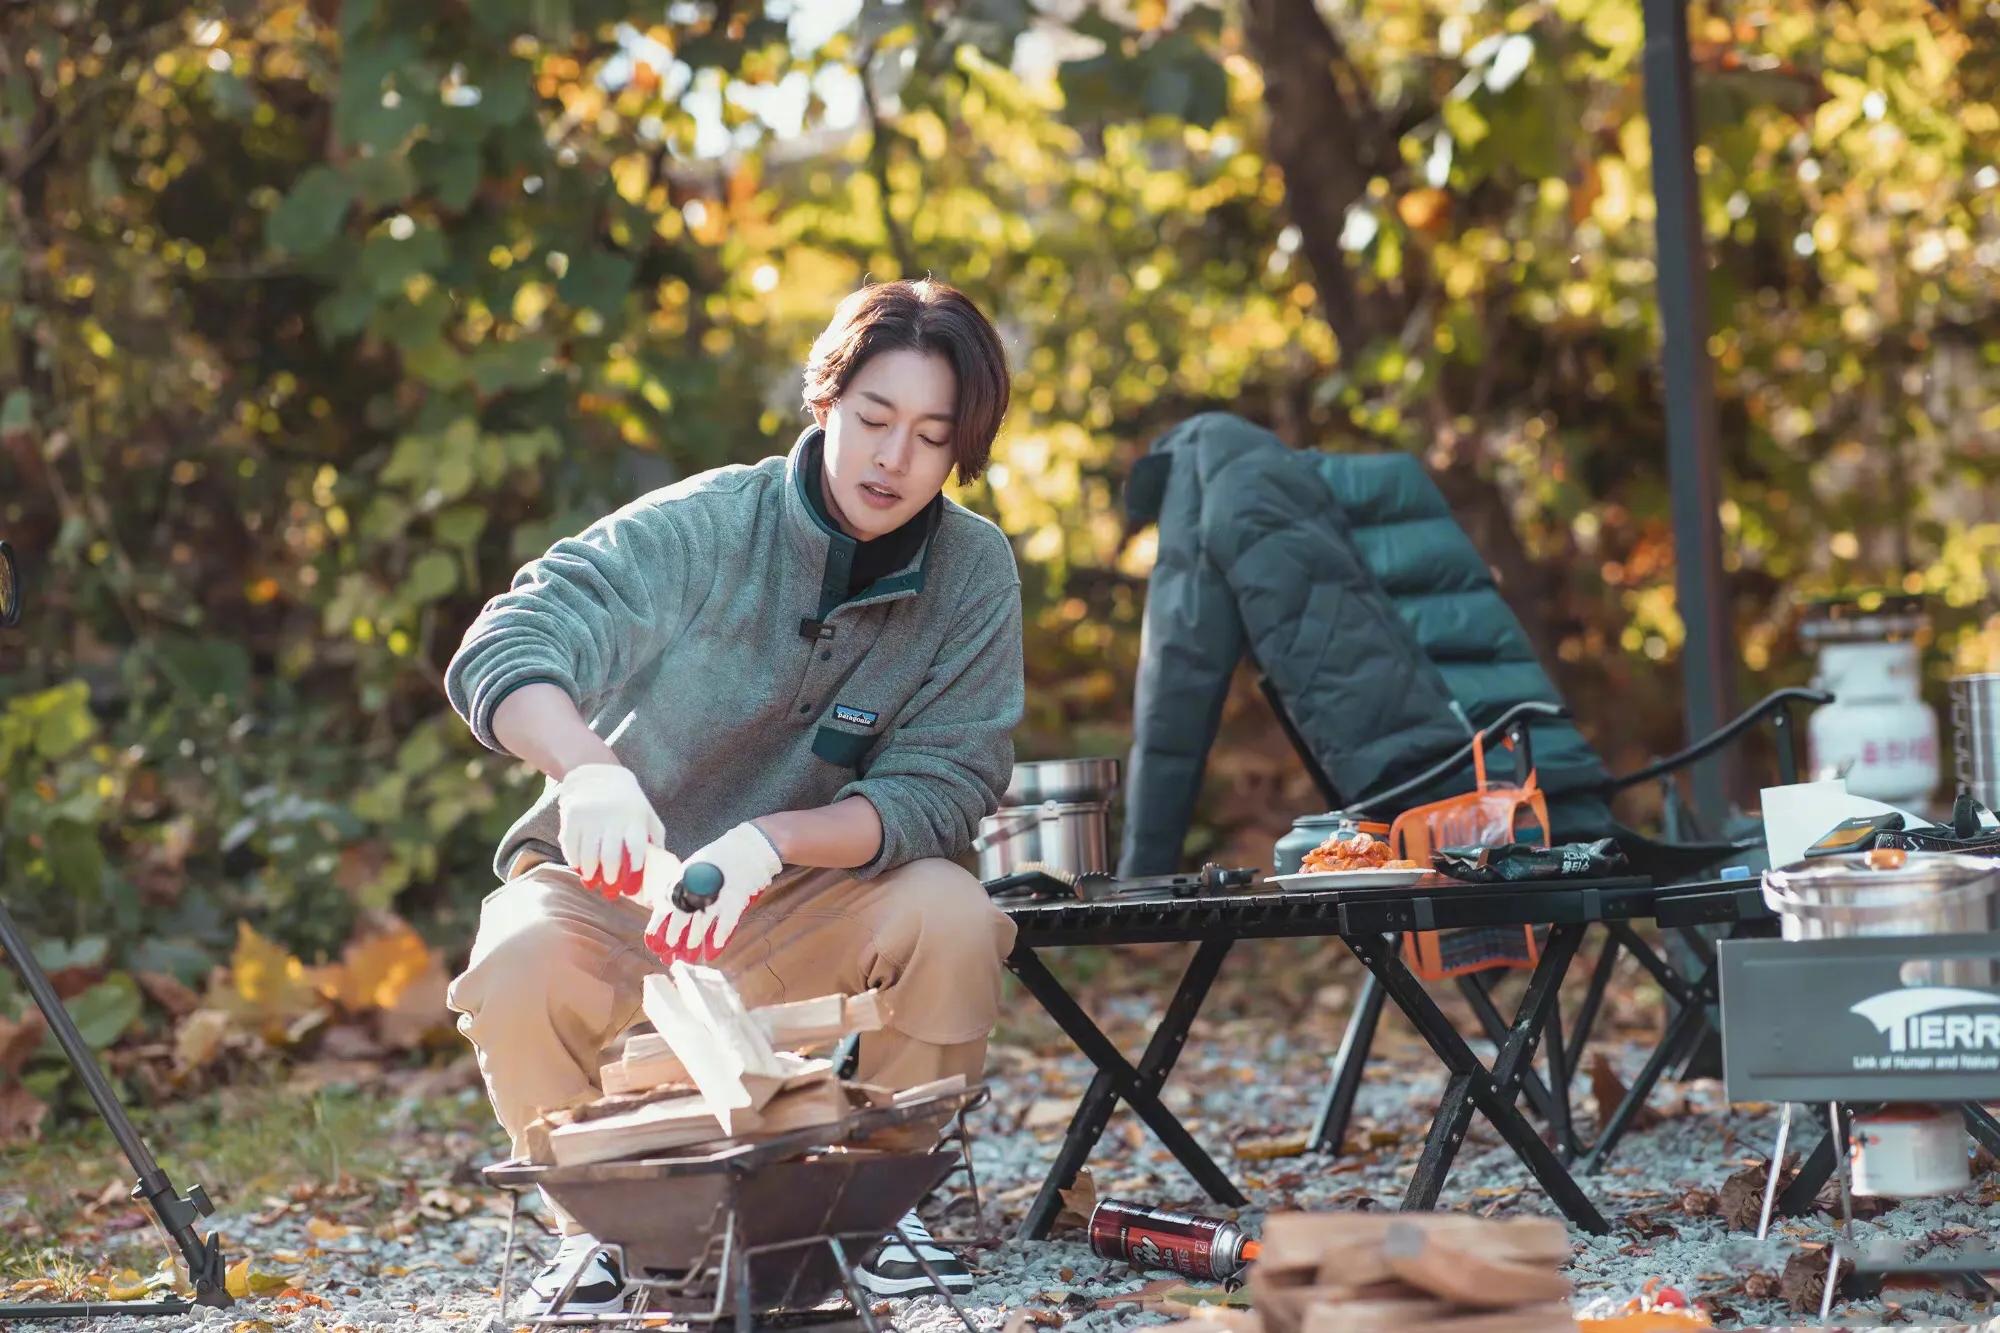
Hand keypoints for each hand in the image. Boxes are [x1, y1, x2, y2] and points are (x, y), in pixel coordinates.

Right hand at [555, 763, 664, 897]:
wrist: (598, 771)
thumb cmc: (628, 801)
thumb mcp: (646, 813)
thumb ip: (654, 837)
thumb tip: (661, 865)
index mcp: (635, 816)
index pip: (637, 848)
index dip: (635, 869)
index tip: (631, 886)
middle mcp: (613, 815)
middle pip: (611, 855)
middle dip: (611, 876)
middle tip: (610, 886)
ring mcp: (591, 815)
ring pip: (589, 854)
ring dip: (590, 872)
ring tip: (593, 880)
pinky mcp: (572, 814)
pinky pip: (571, 845)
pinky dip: (574, 859)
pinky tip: (578, 866)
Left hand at [644, 822, 783, 963]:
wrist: (751, 846)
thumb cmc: (721, 856)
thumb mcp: (694, 864)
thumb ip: (679, 882)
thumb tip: (662, 901)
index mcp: (687, 876)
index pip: (667, 903)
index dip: (659, 922)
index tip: (652, 937)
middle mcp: (699, 887)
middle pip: (682, 916)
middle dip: (674, 934)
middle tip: (670, 947)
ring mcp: (718, 896)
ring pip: (701, 924)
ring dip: (694, 940)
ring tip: (689, 950)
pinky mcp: (736, 901)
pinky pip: (725, 925)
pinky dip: (719, 937)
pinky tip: (715, 948)